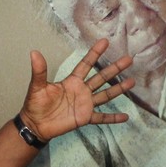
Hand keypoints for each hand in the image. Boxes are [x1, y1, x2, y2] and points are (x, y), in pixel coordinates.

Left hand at [18, 38, 133, 141]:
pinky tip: (125, 116)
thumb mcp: (37, 87)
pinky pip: (102, 118)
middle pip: (101, 77)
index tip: (105, 42)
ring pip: (105, 95)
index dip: (95, 53)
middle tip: (128, 59)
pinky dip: (113, 118)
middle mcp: (81, 91)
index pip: (86, 64)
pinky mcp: (85, 118)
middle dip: (114, 68)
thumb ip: (39, 71)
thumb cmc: (35, 104)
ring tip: (132, 81)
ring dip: (118, 89)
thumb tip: (34, 52)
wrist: (36, 124)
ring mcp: (85, 104)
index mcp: (72, 81)